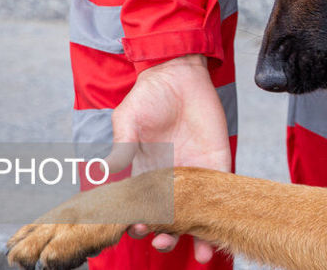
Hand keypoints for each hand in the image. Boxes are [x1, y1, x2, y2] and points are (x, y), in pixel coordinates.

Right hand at [105, 54, 229, 263]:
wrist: (180, 74)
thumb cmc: (149, 96)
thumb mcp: (128, 121)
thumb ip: (121, 146)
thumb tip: (106, 170)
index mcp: (145, 173)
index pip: (142, 208)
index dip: (139, 222)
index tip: (136, 229)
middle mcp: (171, 179)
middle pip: (169, 218)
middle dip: (165, 235)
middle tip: (162, 241)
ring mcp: (195, 174)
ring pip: (196, 214)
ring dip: (194, 237)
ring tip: (195, 252)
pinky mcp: (218, 164)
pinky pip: (220, 194)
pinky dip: (219, 216)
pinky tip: (218, 238)